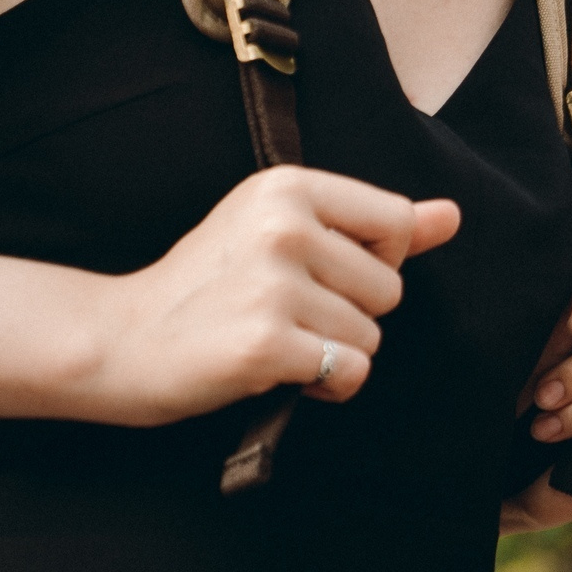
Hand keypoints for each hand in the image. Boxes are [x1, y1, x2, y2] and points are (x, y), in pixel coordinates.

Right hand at [86, 164, 459, 425]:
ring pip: (372, 335)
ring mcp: (273, 286)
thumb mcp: (283, 232)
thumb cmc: (208, 284)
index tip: (322, 272)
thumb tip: (453, 215)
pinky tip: (279, 373)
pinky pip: (350, 372)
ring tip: (276, 340)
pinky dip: (327, 385)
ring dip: (335, 352)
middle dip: (351, 314)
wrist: (118, 340)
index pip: (397, 223)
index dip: (375, 261)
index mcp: (290, 186)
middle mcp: (284, 227)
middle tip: (285, 313)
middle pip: (390, 288)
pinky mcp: (264, 345)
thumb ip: (374, 225)